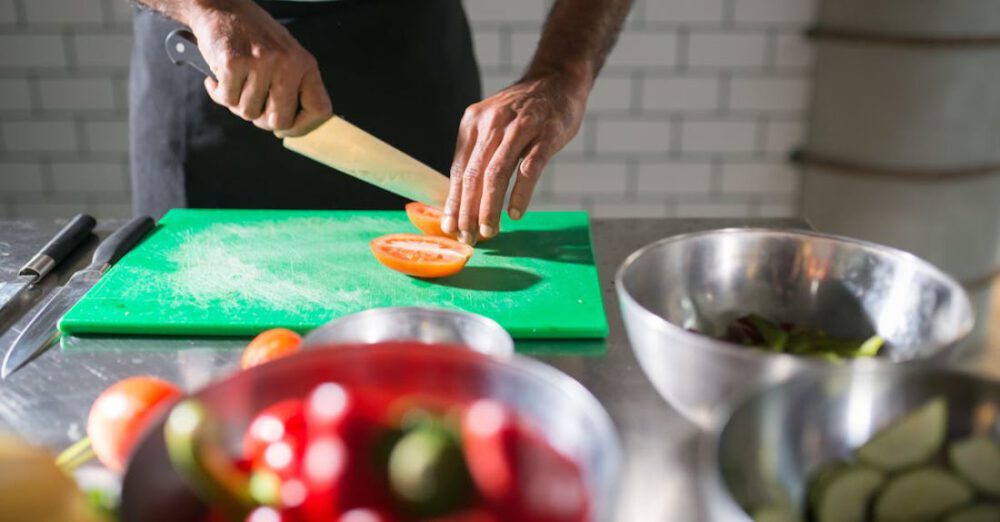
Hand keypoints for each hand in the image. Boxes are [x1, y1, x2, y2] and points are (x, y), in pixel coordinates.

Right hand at [185, 0, 330, 136]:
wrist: (221, 7)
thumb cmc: (254, 37)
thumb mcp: (286, 56)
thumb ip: (293, 88)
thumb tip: (289, 128)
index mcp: (305, 64)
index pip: (320, 110)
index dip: (302, 128)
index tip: (284, 129)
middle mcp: (287, 62)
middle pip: (280, 120)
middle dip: (262, 121)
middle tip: (253, 105)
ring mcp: (261, 62)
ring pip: (249, 113)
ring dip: (238, 104)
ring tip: (236, 82)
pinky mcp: (234, 62)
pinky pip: (227, 100)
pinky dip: (219, 93)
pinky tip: (219, 78)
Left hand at [442, 73, 587, 243]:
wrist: (557, 79)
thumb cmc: (524, 112)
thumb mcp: (493, 125)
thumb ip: (479, 155)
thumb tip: (463, 199)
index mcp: (473, 123)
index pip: (458, 169)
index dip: (453, 202)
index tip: (450, 227)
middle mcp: (492, 123)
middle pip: (473, 175)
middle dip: (468, 211)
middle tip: (468, 238)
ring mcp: (520, 128)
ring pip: (496, 174)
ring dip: (489, 207)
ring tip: (488, 231)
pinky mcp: (546, 134)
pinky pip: (529, 168)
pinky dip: (520, 194)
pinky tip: (515, 213)